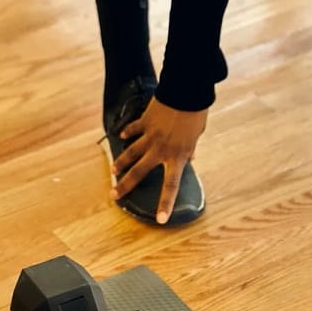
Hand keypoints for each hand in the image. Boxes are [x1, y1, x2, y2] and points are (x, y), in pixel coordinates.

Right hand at [110, 97, 208, 223]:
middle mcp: (161, 149)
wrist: (186, 91)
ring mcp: (150, 136)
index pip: (171, 186)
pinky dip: (127, 133)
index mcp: (178, 156)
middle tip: (114, 195)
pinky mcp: (145, 122)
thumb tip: (191, 157)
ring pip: (131, 153)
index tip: (159, 219)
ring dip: (121, 162)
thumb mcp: (197, 135)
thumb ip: (191, 148)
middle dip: (125, 185)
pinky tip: (121, 136)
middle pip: (139, 172)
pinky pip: (133, 130)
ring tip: (113, 170)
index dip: (165, 203)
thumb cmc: (196, 113)